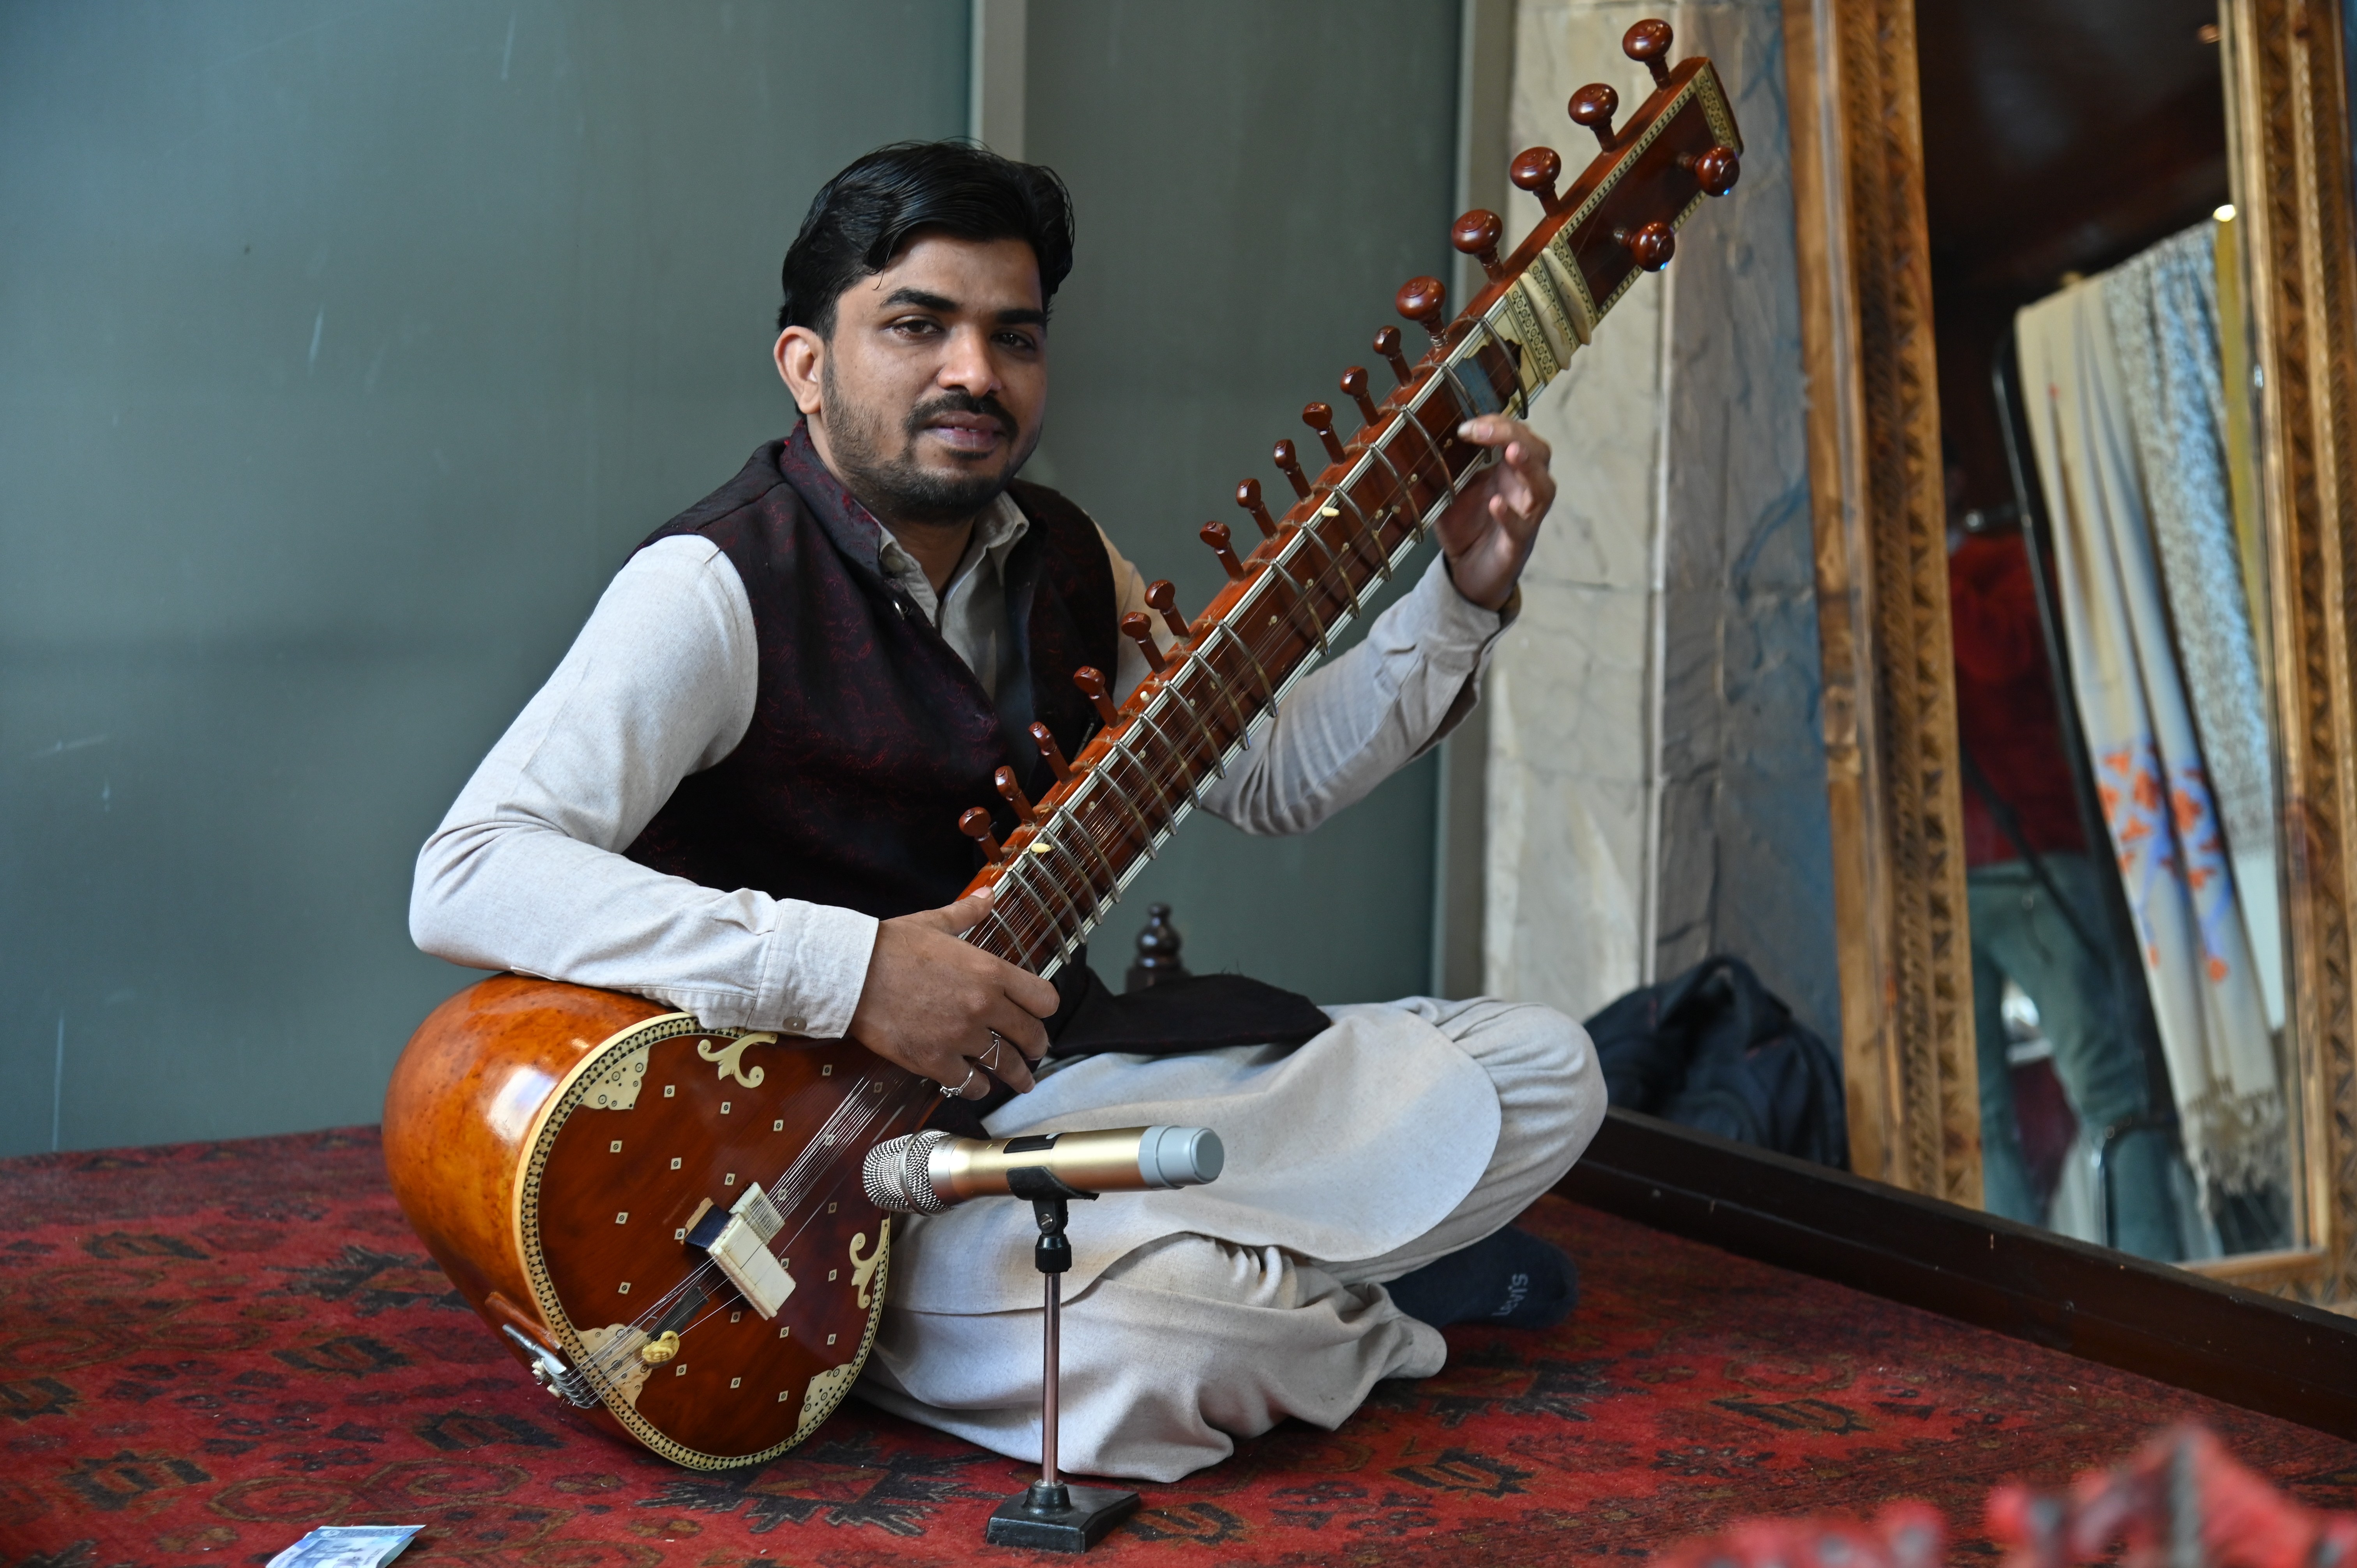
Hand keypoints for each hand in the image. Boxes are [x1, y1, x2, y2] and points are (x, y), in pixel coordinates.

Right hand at [846, 884, 1056, 1097]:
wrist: (851, 973)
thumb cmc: (890, 945)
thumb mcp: (935, 922)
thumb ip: (968, 911)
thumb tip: (988, 893)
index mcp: (990, 971)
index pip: (1043, 999)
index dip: (1045, 1009)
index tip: (1041, 1014)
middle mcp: (983, 1007)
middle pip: (1030, 1036)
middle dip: (1035, 1047)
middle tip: (1034, 1053)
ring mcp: (960, 1037)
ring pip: (1004, 1065)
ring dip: (1015, 1076)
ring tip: (1022, 1082)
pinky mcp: (934, 1061)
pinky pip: (969, 1084)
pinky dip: (976, 1088)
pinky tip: (977, 1086)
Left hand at [1434, 415, 1553, 611]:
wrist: (1467, 573)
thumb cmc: (1466, 528)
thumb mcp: (1454, 490)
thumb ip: (1450, 466)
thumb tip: (1430, 439)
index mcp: (1510, 471)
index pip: (1517, 435)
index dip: (1497, 425)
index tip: (1465, 427)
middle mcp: (1524, 489)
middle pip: (1539, 453)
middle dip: (1515, 435)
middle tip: (1485, 431)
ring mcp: (1525, 516)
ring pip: (1542, 488)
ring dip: (1528, 467)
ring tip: (1512, 452)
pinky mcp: (1517, 544)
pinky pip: (1521, 527)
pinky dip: (1510, 515)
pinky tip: (1496, 504)